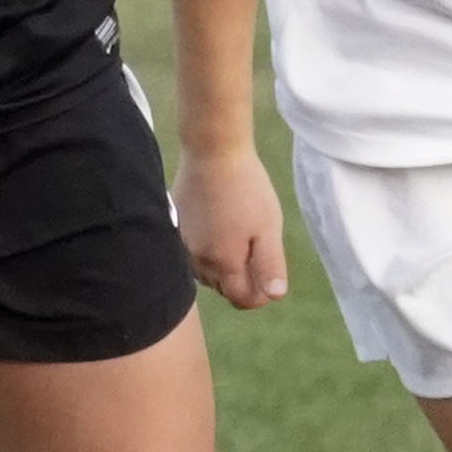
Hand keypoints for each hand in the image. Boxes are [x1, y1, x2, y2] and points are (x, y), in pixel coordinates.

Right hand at [176, 147, 289, 308]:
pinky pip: (193, 253)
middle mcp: (198, 260)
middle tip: (258, 252)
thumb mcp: (268, 227)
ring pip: (205, 272)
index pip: (241, 299)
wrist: (212, 152)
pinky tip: (219, 229)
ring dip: (223, 267)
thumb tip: (275, 295)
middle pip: (222, 288)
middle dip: (242, 280)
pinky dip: (208, 251)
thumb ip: (270, 265)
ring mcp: (184, 244)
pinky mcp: (177, 226)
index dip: (260, 294)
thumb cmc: (246, 188)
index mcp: (223, 263)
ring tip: (238, 241)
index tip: (271, 274)